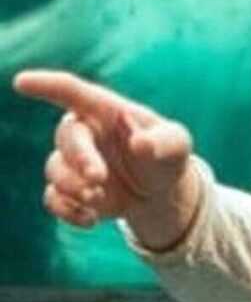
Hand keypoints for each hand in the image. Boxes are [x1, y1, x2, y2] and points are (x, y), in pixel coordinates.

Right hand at [13, 70, 196, 246]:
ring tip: (100, 199)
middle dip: (79, 158)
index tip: (22, 81)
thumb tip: (139, 143)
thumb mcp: (177, 145)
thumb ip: (163, 142)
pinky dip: (68, 211)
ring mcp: (72, 161)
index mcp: (106, 110)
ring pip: (55, 170)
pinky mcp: (67, 189)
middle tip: (98, 178)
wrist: (159, 191)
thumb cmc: (166, 155)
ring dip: (74, 187)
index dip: (47, 85)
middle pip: (67, 137)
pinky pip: (53, 199)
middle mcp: (84, 132)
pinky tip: (92, 219)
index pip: (72, 91)